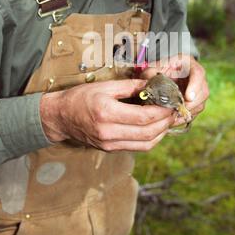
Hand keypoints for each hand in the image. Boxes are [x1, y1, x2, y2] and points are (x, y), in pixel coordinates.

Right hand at [40, 79, 175, 151]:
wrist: (59, 117)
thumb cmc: (79, 98)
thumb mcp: (104, 86)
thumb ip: (130, 86)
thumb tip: (152, 85)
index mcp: (107, 114)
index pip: (143, 117)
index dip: (162, 111)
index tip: (171, 103)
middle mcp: (109, 133)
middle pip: (148, 133)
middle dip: (165, 123)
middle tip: (174, 111)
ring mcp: (109, 144)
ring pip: (145, 144)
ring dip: (161, 133)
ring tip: (167, 119)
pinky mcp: (110, 149)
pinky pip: (137, 147)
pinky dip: (150, 139)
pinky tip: (155, 128)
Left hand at [141, 54, 208, 118]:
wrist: (164, 75)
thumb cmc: (160, 69)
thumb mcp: (154, 67)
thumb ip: (151, 73)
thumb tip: (148, 83)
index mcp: (190, 65)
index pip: (198, 73)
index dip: (195, 86)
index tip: (188, 97)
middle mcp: (198, 79)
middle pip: (203, 92)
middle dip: (191, 104)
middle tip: (177, 110)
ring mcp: (199, 92)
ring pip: (200, 104)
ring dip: (187, 112)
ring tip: (173, 117)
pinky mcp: (195, 104)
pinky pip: (194, 113)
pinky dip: (184, 118)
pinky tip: (173, 120)